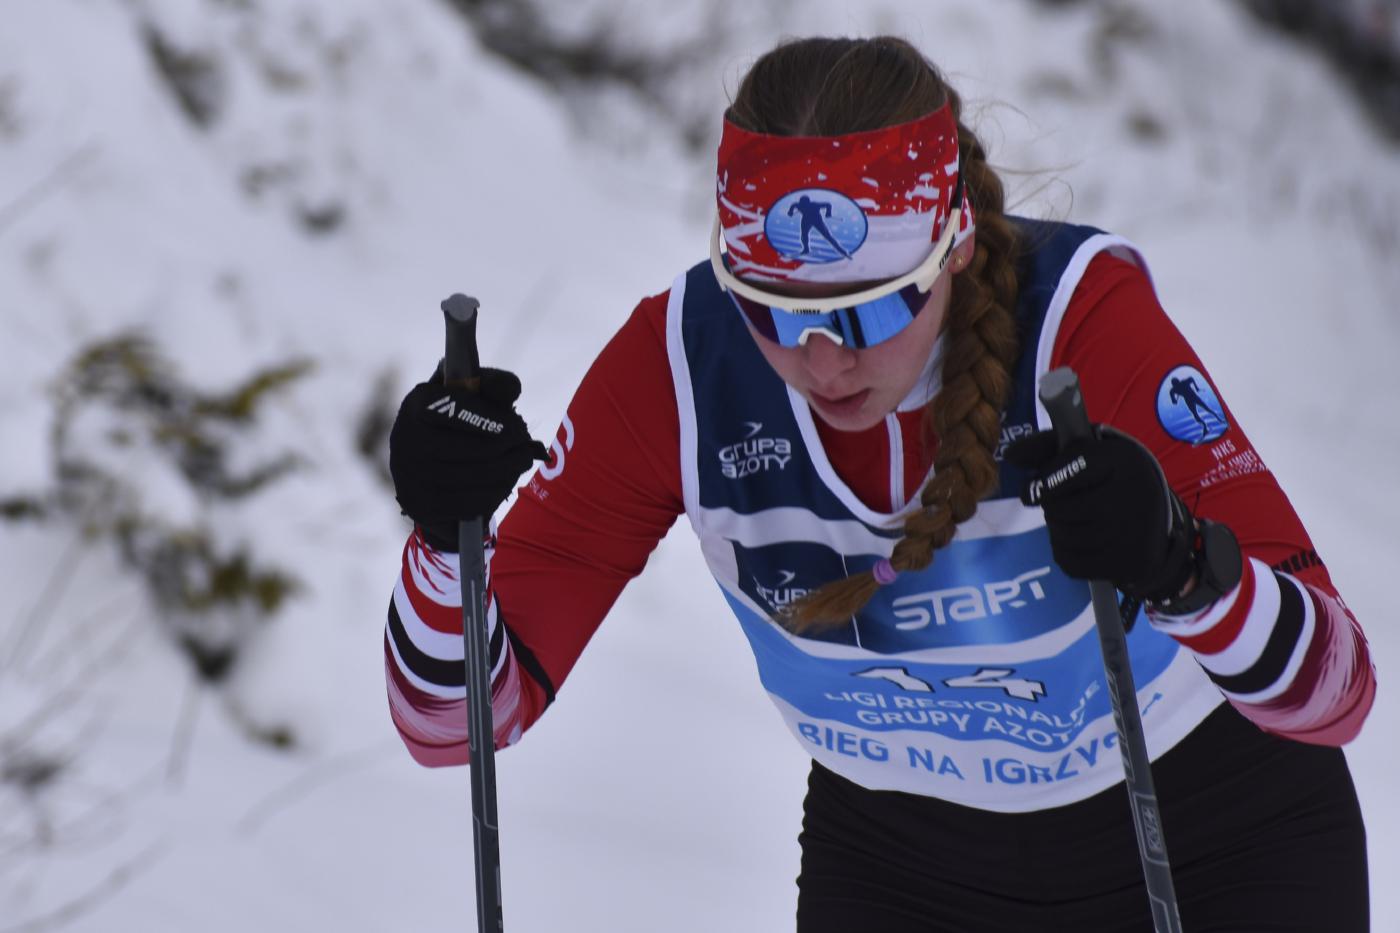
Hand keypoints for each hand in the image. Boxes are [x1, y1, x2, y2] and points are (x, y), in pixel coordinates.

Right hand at [388, 365, 549, 550]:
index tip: (517, 427)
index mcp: (418, 403)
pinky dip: (498, 490)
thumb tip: (512, 388)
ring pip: (483, 475)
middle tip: (525, 446)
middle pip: (480, 448)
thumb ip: (491, 385)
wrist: (421, 472)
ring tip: (522, 460)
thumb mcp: (467, 396)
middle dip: (513, 446)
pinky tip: (505, 481)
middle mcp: (407, 438)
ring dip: (512, 468)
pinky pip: (476, 501)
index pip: (459, 410)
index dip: (495, 421)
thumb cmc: (453, 423)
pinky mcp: (421, 505)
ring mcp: (411, 475)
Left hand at [1004, 425, 1193, 601]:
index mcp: (1121, 460)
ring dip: (1057, 530)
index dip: (1043, 481)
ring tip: (1074, 521)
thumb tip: (1011, 455)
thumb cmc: (1110, 479)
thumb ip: (1047, 447)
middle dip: (1052, 507)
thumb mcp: (1087, 452)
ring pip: (1063, 536)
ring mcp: (1130, 533)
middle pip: (1059, 508)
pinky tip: (1081, 542)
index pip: (1068, 468)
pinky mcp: (1127, 563)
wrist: (1156, 519)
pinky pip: (1071, 562)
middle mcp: (1130, 495)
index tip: (1031, 490)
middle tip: (1066, 504)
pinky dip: (1066, 553)